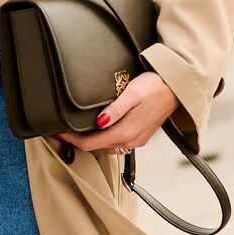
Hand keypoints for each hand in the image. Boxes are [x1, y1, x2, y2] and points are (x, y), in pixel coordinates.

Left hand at [54, 71, 177, 154]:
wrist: (177, 88)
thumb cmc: (155, 86)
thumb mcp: (132, 94)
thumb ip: (115, 110)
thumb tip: (99, 123)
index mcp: (125, 132)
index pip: (90, 144)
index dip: (71, 140)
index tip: (56, 132)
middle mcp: (130, 141)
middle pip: (97, 148)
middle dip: (78, 141)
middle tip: (63, 129)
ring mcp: (137, 140)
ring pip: (107, 147)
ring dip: (92, 141)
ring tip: (78, 129)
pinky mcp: (141, 136)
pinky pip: (118, 143)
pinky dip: (105, 139)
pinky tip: (101, 128)